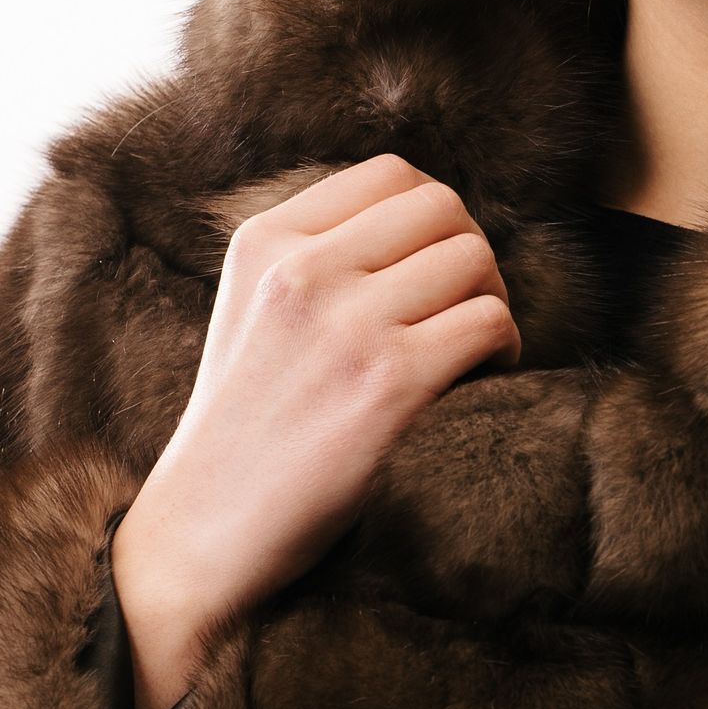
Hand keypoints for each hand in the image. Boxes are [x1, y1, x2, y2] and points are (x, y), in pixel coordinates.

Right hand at [110, 153, 520, 708]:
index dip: (433, 217)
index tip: (432, 271)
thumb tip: (429, 226)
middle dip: (472, 255)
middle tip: (464, 311)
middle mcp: (303, 271)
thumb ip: (318, 258)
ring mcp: (346, 325)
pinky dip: (503, 350)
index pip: (391, 174)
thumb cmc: (244, 432)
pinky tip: (479, 382)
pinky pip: (489, 324)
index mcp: (265, 242)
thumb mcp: (252, 312)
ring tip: (473, 351)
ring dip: (493, 303)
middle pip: (444, 208)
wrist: (204, 535)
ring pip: (475, 260)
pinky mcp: (387, 385)